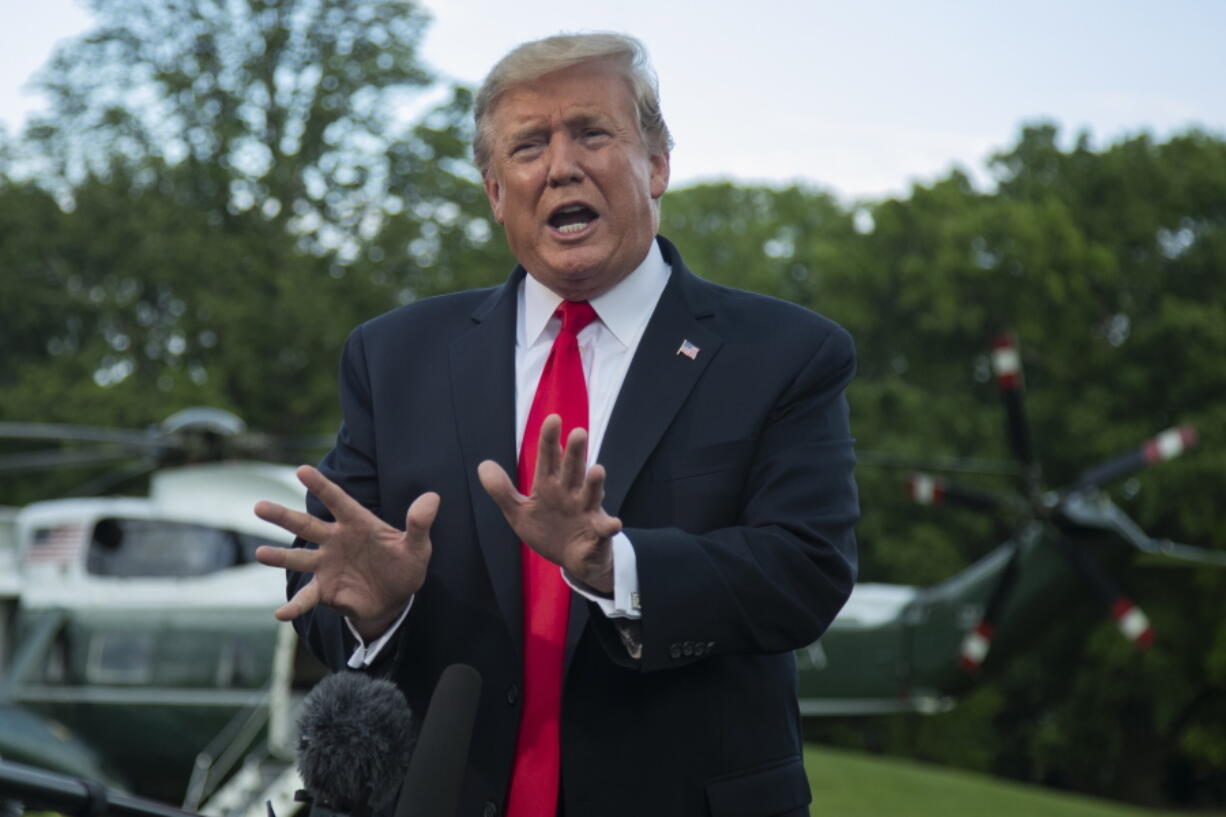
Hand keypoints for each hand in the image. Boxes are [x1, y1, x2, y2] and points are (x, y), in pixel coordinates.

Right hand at [253, 465, 437, 639]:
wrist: (397, 597)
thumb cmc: (405, 565)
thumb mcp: (417, 546)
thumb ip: (420, 524)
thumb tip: (432, 498)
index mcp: (357, 524)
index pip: (337, 500)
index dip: (321, 486)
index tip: (302, 469)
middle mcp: (336, 541)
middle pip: (306, 525)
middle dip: (283, 516)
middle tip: (258, 506)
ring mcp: (327, 565)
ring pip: (298, 558)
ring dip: (279, 557)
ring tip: (260, 553)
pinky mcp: (326, 590)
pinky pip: (307, 598)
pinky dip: (294, 605)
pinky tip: (280, 613)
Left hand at [478, 415, 621, 592]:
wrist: (574, 559)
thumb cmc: (548, 529)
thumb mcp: (519, 512)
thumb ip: (502, 491)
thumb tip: (483, 465)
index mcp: (550, 486)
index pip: (549, 459)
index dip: (550, 440)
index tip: (553, 419)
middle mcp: (571, 493)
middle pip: (573, 470)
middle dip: (575, 453)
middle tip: (578, 432)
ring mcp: (587, 512)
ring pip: (591, 494)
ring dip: (594, 483)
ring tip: (597, 470)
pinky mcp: (598, 533)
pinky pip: (605, 529)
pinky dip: (609, 527)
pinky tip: (614, 524)